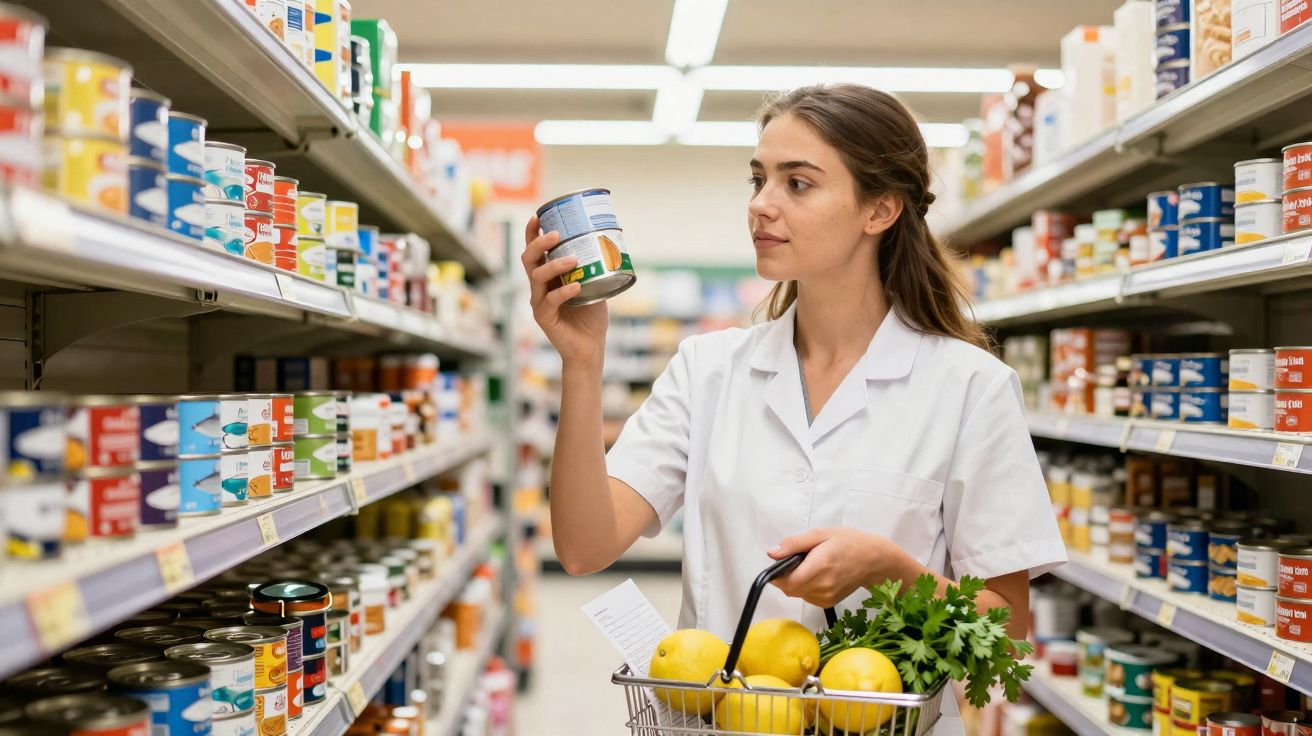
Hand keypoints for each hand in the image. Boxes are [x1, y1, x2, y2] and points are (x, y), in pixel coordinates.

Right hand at [521, 215, 608, 365]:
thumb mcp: (595, 286)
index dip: (532, 233)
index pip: (535, 251)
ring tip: (573, 259)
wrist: (590, 348)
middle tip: (555, 234)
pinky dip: (563, 291)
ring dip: (554, 265)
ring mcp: (539, 303)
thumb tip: (613, 242)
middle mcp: (539, 288)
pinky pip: (550, 301)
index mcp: (548, 277)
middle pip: (528, 259)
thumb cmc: (591, 317)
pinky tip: (576, 286)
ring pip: (537, 277)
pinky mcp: (544, 318)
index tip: (538, 215)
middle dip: (538, 243)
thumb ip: (596, 268)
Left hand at [766, 528, 911, 607]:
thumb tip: (772, 553)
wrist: (874, 560)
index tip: (780, 563)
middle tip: (797, 560)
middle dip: (786, 576)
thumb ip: (794, 544)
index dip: (777, 574)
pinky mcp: (828, 603)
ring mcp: (826, 596)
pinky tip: (817, 575)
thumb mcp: (820, 534)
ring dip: (796, 581)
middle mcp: (823, 585)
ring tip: (811, 566)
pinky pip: (806, 597)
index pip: (787, 581)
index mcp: (820, 565)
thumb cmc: (849, 543)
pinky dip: (805, 587)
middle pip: (789, 589)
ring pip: (797, 594)